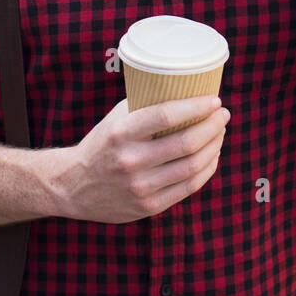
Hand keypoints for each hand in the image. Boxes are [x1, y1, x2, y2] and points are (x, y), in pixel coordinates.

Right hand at [51, 96, 230, 222]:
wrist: (72, 186)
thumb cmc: (102, 144)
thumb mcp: (116, 119)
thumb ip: (145, 106)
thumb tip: (186, 88)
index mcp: (121, 133)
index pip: (166, 116)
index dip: (197, 107)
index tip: (214, 99)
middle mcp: (130, 161)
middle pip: (186, 142)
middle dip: (213, 126)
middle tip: (223, 114)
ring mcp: (140, 187)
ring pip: (192, 166)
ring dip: (214, 146)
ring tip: (220, 132)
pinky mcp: (148, 206)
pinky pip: (189, 187)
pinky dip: (207, 168)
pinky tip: (212, 156)